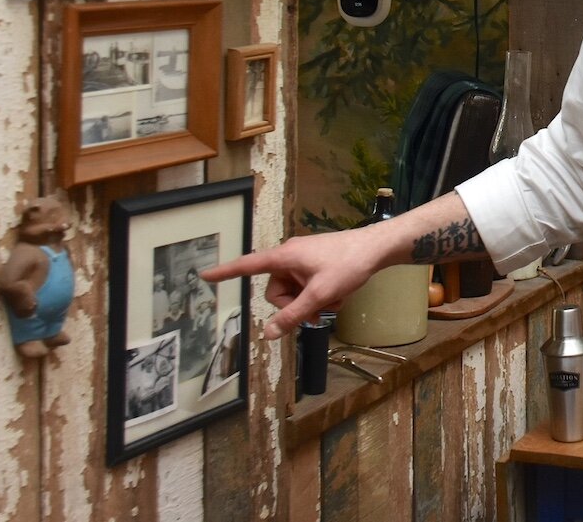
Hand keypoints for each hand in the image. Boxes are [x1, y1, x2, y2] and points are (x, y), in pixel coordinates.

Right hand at [201, 226, 388, 339]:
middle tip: (320, 309)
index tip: (204, 275)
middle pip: (277, 292)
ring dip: (312, 302)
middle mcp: (290, 255)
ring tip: (334, 300)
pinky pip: (308, 286)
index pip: (248, 265)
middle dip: (295, 305)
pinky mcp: (316, 263)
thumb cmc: (348, 266)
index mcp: (284, 256)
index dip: (225, 272)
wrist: (378, 248)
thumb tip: (267, 334)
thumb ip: (292, 316)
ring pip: (294, 293)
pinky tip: (340, 294)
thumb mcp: (319, 295)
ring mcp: (304, 259)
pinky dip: (321, 295)